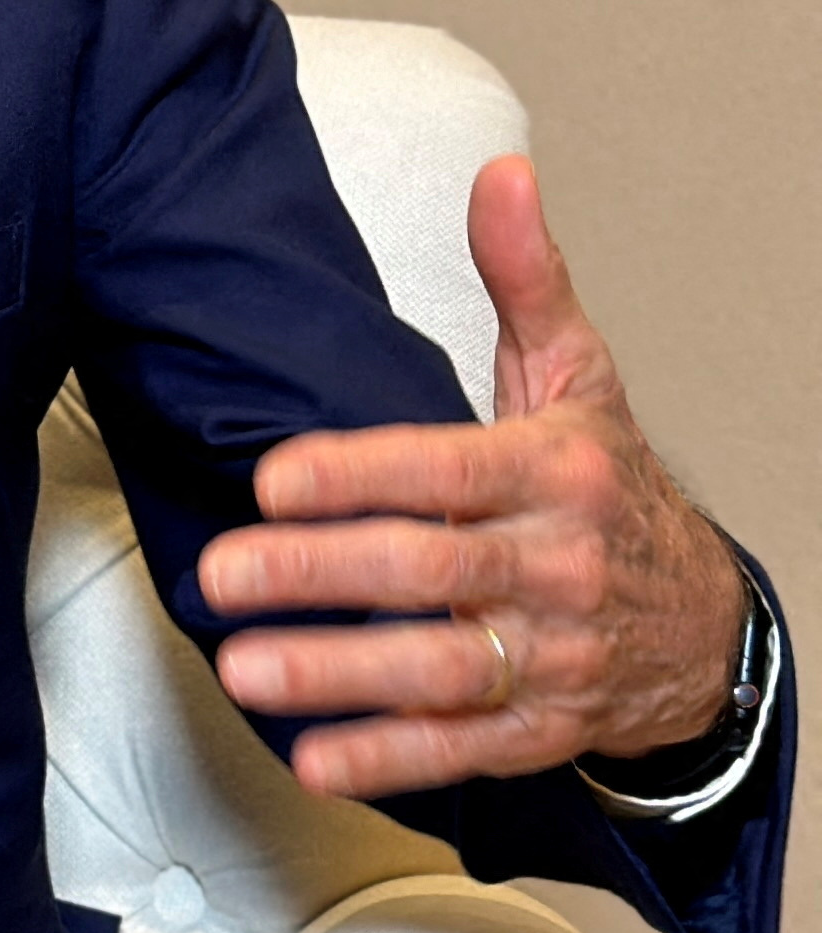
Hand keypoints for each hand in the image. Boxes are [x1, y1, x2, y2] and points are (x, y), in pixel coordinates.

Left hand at [205, 156, 743, 799]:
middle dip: (322, 572)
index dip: (357, 475)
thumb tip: (501, 174)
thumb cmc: (610, 491)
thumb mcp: (580, 379)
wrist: (708, 624)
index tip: (272, 477)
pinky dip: (388, 758)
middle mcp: (555, 566)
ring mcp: (551, 653)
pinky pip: (462, 746)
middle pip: (432, 569)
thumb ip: (525, 281)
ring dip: (340, 674)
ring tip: (247, 667)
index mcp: (553, 473)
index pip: (444, 471)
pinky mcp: (541, 726)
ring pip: (440, 668)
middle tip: (225, 572)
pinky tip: (314, 757)